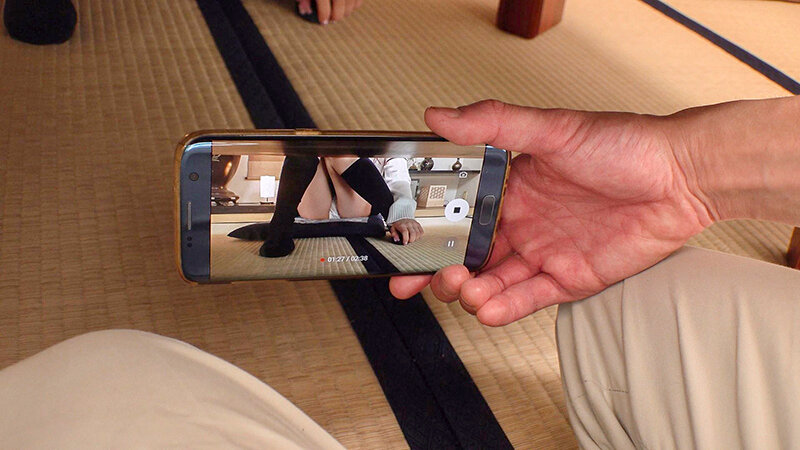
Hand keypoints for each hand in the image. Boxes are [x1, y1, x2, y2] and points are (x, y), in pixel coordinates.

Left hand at [297, 0, 362, 24]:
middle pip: (340, 3)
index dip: (324, 15)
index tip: (323, 22)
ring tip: (339, 14)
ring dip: (346, 11)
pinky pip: (359, 0)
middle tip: (332, 20)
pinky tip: (348, 8)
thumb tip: (305, 11)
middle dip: (337, 15)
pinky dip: (355, 5)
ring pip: (352, 2)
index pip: (323, 3)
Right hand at [389, 100, 712, 325]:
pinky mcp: (570, 277)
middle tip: (424, 279)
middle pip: (468, 256)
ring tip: (464, 291)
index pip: (456, 215)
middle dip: (439, 272)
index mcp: (510, 187)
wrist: (681, 177)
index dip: (427, 234)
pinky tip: (487, 309)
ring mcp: (544, 252)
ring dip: (471, 291)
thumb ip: (494, 123)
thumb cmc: (622, 145)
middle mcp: (522, 222)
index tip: (401, 246)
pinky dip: (505, 307)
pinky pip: (529, 297)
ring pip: (493, 281)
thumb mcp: (553, 129)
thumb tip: (438, 115)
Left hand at [389, 219, 423, 244]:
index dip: (405, 239)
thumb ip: (394, 235)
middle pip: (413, 233)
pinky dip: (419, 236)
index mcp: (402, 225)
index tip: (405, 243)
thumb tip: (396, 239)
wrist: (402, 219)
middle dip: (411, 240)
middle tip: (409, 242)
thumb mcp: (393, 229)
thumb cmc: (398, 225)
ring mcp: (414, 224)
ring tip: (412, 239)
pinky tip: (415, 236)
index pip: (405, 232)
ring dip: (415, 239)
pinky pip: (421, 232)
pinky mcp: (418, 224)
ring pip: (418, 233)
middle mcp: (409, 223)